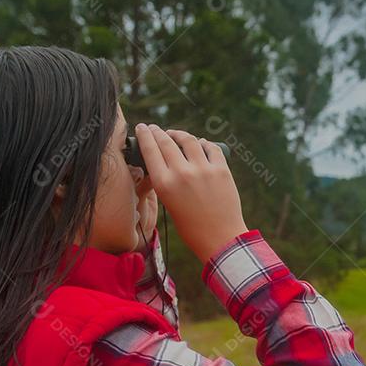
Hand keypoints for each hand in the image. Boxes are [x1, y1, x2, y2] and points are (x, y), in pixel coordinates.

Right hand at [133, 124, 247, 262]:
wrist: (220, 239)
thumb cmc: (191, 228)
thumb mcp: (169, 204)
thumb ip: (167, 182)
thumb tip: (168, 161)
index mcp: (164, 184)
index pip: (150, 150)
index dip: (145, 135)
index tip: (143, 127)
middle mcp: (182, 173)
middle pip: (166, 142)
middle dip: (158, 131)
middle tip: (155, 128)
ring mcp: (203, 170)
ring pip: (189, 140)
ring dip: (180, 134)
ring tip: (176, 134)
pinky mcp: (222, 170)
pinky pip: (211, 148)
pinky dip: (204, 143)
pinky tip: (200, 143)